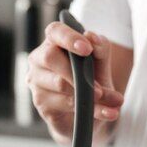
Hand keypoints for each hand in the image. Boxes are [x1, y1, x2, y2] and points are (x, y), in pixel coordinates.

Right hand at [26, 21, 123, 144]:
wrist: (86, 115)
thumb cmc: (90, 82)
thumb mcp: (101, 65)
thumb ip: (100, 49)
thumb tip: (93, 38)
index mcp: (54, 43)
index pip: (55, 31)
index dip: (69, 38)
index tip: (87, 48)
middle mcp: (40, 60)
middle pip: (50, 57)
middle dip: (77, 73)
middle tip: (99, 88)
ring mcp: (37, 83)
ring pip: (59, 84)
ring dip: (87, 94)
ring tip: (109, 102)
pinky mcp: (41, 104)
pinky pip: (65, 104)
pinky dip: (89, 109)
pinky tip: (105, 113)